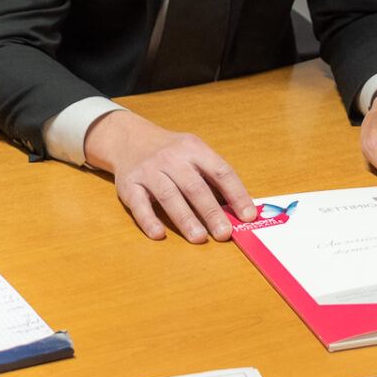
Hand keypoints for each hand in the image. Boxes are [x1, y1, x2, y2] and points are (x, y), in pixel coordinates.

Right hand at [84, 108, 256, 242]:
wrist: (128, 138)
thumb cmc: (169, 151)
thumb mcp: (193, 152)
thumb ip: (213, 176)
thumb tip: (240, 208)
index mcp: (194, 149)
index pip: (220, 171)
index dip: (236, 194)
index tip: (248, 215)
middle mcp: (171, 158)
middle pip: (195, 186)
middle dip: (211, 211)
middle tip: (224, 234)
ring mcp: (148, 171)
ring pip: (169, 196)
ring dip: (185, 218)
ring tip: (199, 238)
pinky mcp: (128, 185)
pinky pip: (139, 204)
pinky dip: (149, 220)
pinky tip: (159, 234)